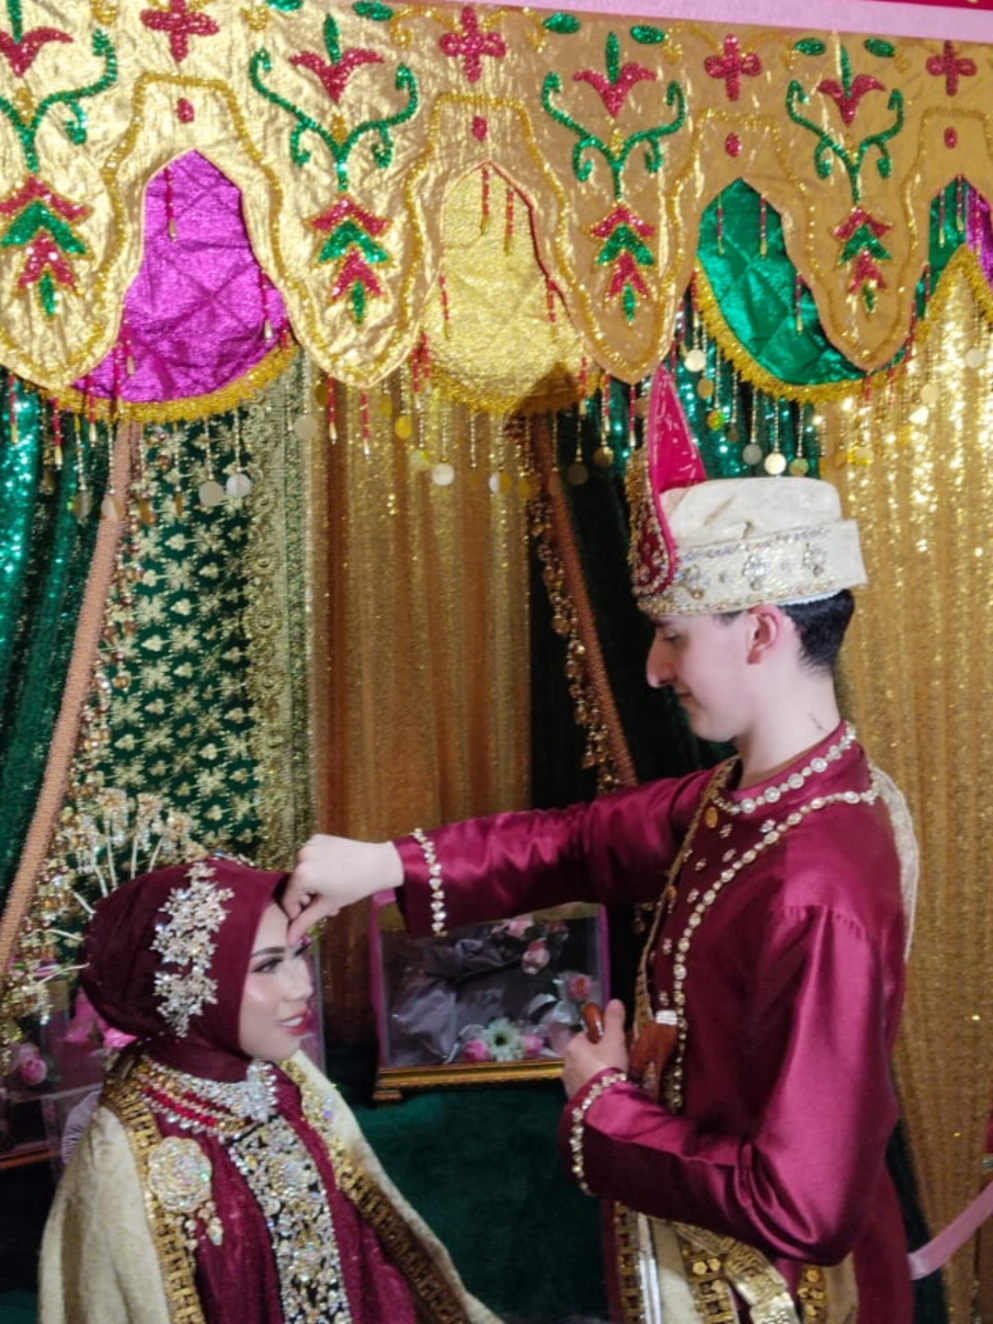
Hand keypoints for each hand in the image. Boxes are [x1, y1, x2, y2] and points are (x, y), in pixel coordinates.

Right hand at [284, 836, 402, 944]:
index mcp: (301, 874)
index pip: (287, 900)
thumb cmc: (354, 887)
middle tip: (327, 905)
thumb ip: (305, 922)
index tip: (310, 916)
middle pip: (296, 885)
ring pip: (302, 871)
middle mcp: (301, 856)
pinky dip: (317, 867)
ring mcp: (309, 844)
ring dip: (312, 883)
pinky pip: (310, 857)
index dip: (296, 913)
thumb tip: (289, 940)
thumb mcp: (327, 906)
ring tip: (331, 890)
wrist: (379, 863)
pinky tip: (333, 872)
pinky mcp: (318, 837)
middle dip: (308, 898)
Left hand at [561, 998, 628, 1097]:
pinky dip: (594, 1087)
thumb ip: (614, 1020)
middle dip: (597, 1056)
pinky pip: (585, 1087)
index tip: (614, 1044)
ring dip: (594, 1073)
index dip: (600, 1038)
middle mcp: (565, 1064)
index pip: (585, 1036)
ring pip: (583, 1072)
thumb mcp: (615, 1040)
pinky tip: (606, 1091)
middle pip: (584, 1054)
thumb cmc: (608, 1066)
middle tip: (616, 1061)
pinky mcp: (574, 1100)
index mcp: (572, 1046)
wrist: (605, 1104)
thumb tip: (615, 1000)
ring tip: (613, 1078)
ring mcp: (568, 1084)